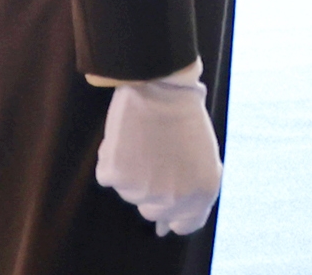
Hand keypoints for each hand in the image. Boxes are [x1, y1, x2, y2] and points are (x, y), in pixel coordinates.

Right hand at [94, 67, 222, 236]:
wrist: (159, 84)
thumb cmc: (184, 115)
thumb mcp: (203, 157)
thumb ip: (191, 192)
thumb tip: (164, 228)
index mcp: (202, 193)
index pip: (185, 225)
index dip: (175, 214)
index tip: (167, 197)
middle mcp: (173, 198)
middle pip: (152, 212)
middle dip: (152, 189)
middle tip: (154, 156)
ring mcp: (143, 190)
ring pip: (129, 193)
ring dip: (132, 172)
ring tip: (142, 140)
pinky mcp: (117, 176)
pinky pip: (107, 175)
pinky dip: (111, 159)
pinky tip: (125, 138)